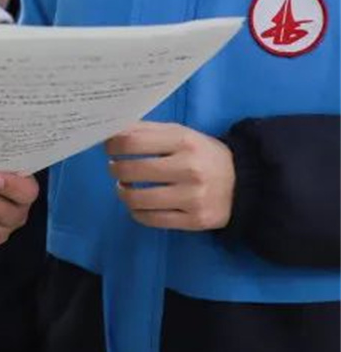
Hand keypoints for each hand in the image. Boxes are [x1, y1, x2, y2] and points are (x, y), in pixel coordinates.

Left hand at [106, 122, 235, 230]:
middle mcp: (188, 169)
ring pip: (138, 199)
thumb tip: (113, 131)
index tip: (108, 147)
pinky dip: (137, 212)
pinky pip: (152, 219)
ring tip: (124, 187)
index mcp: (183, 141)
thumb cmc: (202, 153)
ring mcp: (191, 197)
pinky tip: (137, 204)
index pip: (133, 141)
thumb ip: (147, 130)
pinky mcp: (194, 220)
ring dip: (123, 193)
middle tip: (114, 168)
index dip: (113, 145)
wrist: (242, 182)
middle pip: (132, 170)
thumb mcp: (180, 133)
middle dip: (115, 169)